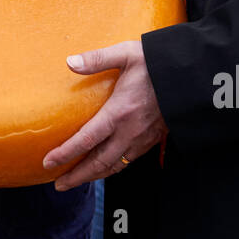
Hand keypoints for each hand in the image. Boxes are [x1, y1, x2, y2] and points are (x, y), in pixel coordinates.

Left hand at [43, 40, 166, 190]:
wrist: (190, 76)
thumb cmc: (157, 63)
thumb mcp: (126, 54)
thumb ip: (97, 59)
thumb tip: (70, 62)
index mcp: (119, 112)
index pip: (86, 140)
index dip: (65, 154)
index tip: (48, 162)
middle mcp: (130, 131)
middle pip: (99, 162)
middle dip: (77, 176)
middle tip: (58, 184)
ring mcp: (142, 138)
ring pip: (114, 166)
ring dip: (94, 176)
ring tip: (77, 181)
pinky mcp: (152, 139)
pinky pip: (128, 160)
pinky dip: (112, 169)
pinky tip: (104, 167)